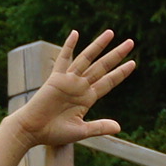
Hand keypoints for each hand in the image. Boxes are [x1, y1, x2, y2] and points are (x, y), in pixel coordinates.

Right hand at [10, 30, 137, 149]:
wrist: (32, 130)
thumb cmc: (54, 133)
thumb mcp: (81, 131)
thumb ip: (99, 127)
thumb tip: (119, 127)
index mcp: (87, 98)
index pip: (108, 82)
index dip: (120, 73)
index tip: (133, 63)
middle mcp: (80, 86)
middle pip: (103, 66)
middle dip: (117, 55)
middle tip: (131, 42)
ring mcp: (69, 80)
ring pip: (87, 59)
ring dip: (98, 45)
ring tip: (111, 33)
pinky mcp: (56, 78)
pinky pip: (64, 59)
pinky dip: (69, 46)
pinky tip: (75, 33)